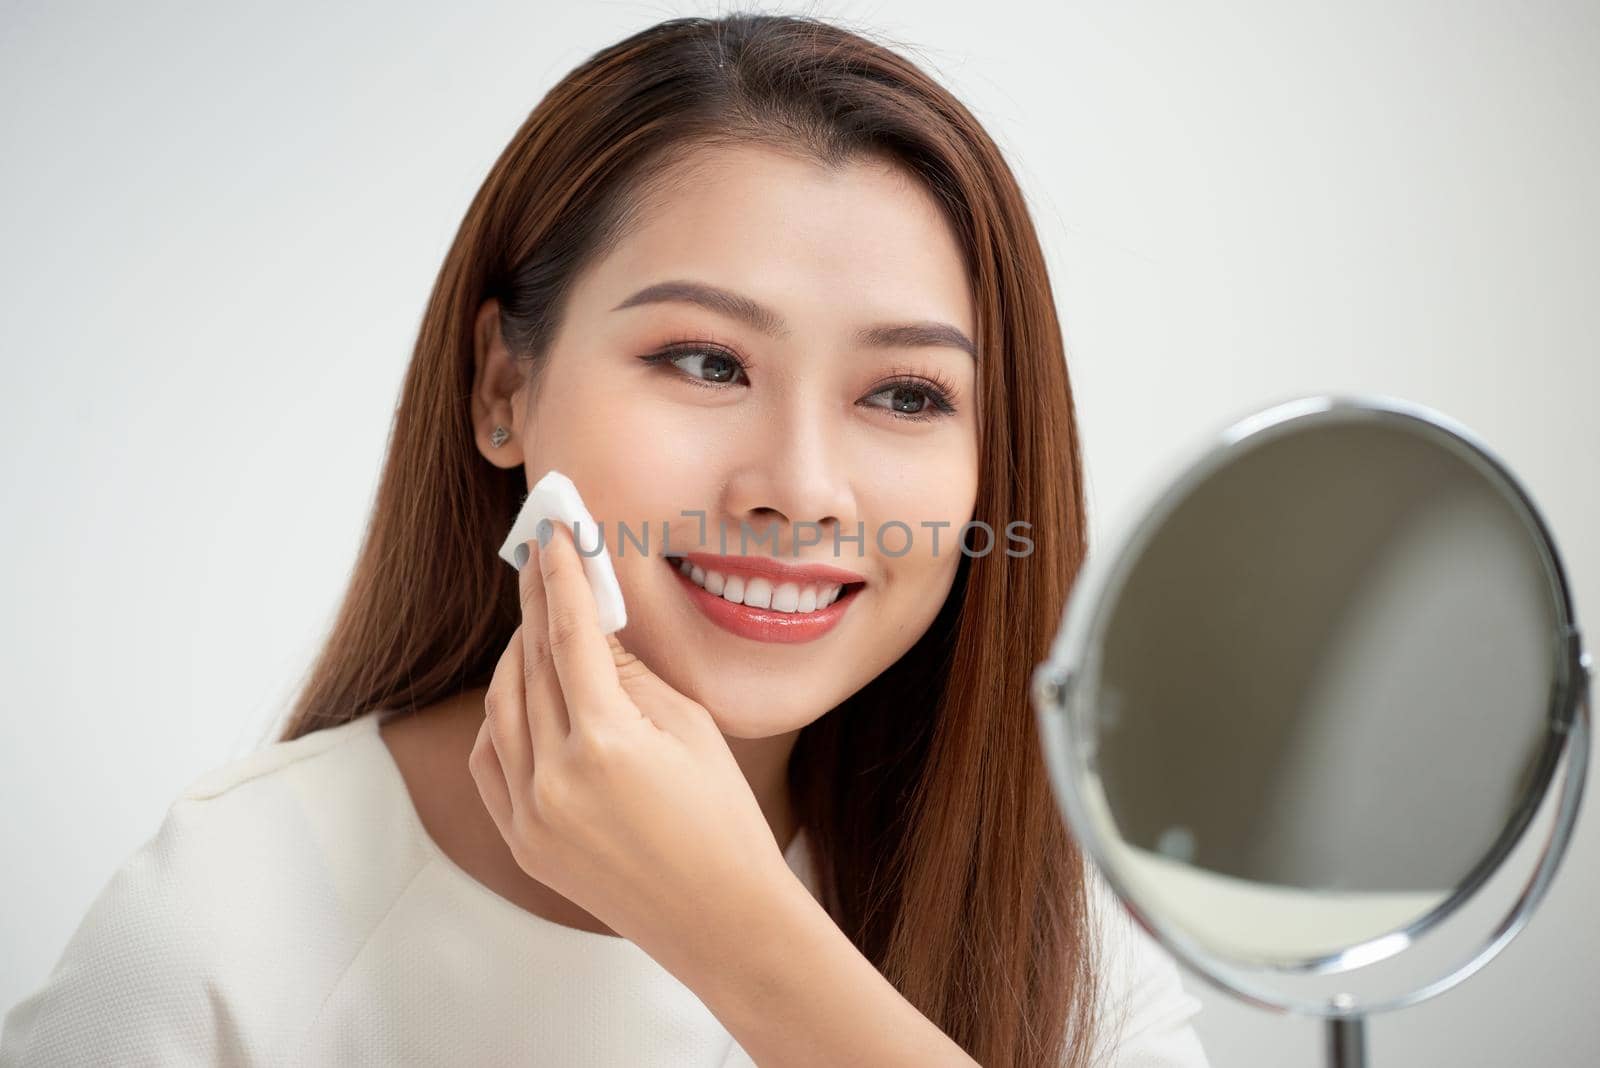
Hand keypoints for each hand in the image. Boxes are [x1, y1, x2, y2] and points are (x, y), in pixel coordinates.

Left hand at [469, 519, 792, 973]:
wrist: (720, 920)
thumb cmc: (723, 821)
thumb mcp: (690, 729)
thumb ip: (632, 673)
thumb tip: (595, 624)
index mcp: (604, 744)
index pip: (569, 636)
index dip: (561, 578)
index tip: (555, 536)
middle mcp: (553, 778)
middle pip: (528, 665)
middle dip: (536, 607)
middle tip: (543, 565)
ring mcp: (529, 814)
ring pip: (500, 708)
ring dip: (516, 659)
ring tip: (539, 627)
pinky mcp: (521, 841)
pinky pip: (491, 759)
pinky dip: (501, 718)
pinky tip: (525, 695)